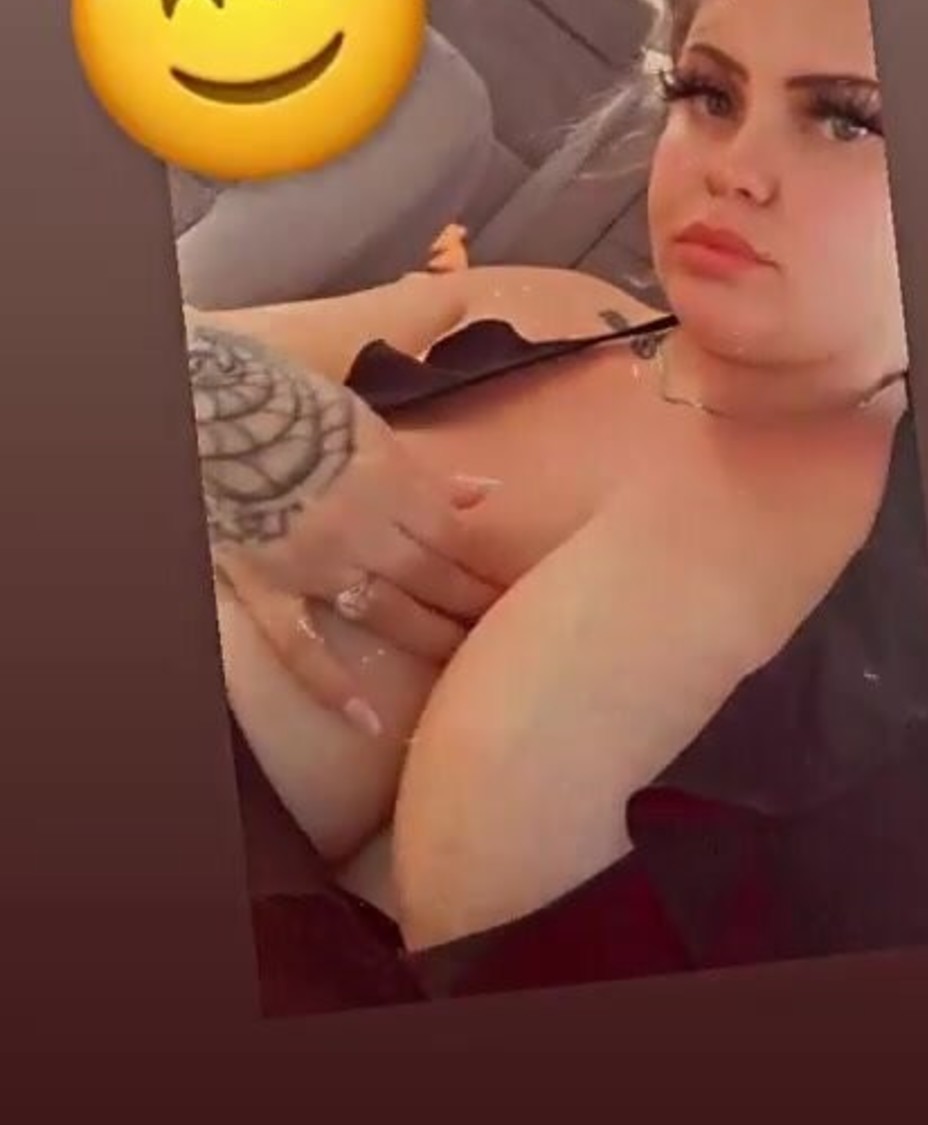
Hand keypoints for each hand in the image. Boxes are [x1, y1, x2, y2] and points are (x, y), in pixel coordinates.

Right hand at [190, 317, 502, 676]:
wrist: (212, 408)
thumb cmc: (291, 405)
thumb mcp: (368, 425)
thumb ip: (426, 470)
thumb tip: (483, 496)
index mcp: (392, 483)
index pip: (457, 539)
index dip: (489, 569)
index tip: (518, 591)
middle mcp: (363, 530)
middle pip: (433, 578)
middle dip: (474, 607)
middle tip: (508, 635)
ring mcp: (314, 563)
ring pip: (387, 613)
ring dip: (430, 638)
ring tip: (463, 662)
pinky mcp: (266, 586)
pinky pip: (300, 644)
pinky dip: (332, 683)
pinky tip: (365, 718)